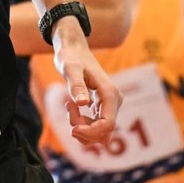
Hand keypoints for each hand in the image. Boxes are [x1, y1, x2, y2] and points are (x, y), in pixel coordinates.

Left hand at [52, 22, 120, 144]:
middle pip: (106, 133)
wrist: (74, 49)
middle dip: (85, 131)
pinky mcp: (103, 108)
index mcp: (110, 93)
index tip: (72, 129)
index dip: (91, 132)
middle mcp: (114, 101)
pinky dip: (81, 123)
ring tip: (70, 106)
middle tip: (69, 110)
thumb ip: (76, 85)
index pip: (108, 125)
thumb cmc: (71, 57)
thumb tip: (83, 103)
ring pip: (101, 133)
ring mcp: (110, 106)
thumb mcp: (70, 69)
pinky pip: (95, 127)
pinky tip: (72, 105)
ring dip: (82, 127)